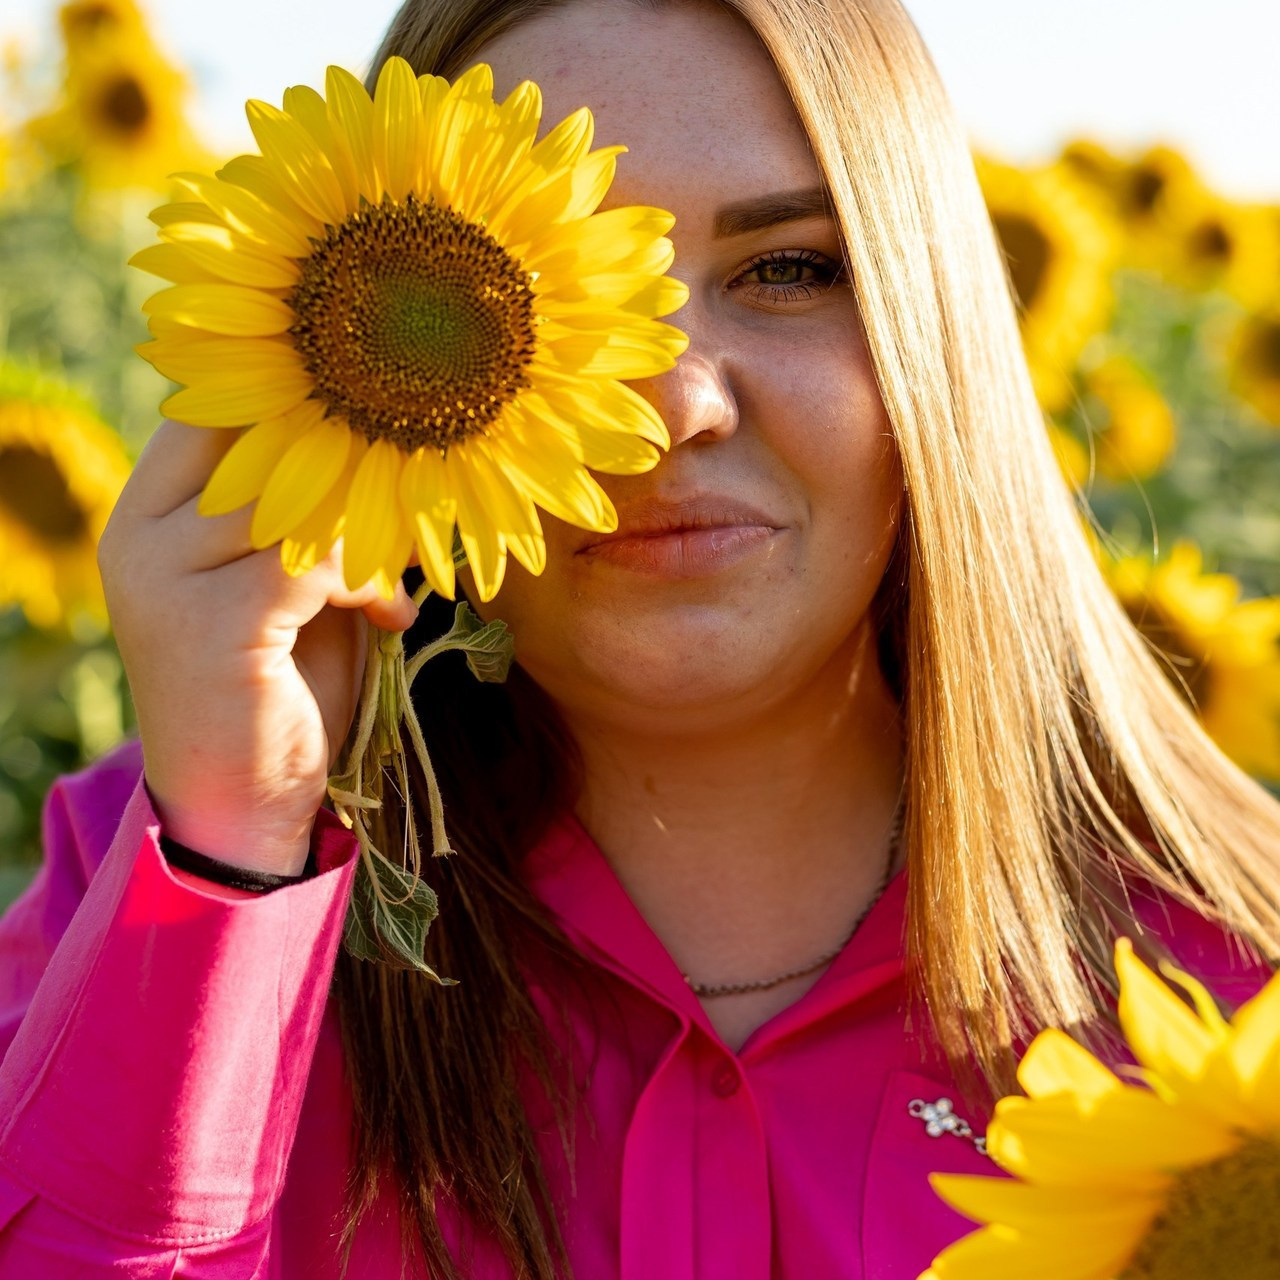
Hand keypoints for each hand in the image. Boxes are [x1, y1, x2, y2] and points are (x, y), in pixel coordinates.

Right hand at [99, 420, 417, 874]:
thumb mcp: (288, 583)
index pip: (215, 413)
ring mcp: (165, 579)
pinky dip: (371, 582)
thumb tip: (380, 436)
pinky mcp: (214, 624)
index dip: (302, 412)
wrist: (243, 807)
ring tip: (406, 563)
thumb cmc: (279, 687)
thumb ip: (305, 514)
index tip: (379, 437)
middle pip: (257, 442)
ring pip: (295, 498)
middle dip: (353, 465)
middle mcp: (139, 536)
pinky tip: (391, 616)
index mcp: (147, 514)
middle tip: (414, 494)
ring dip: (372, 528)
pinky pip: (316, 560)